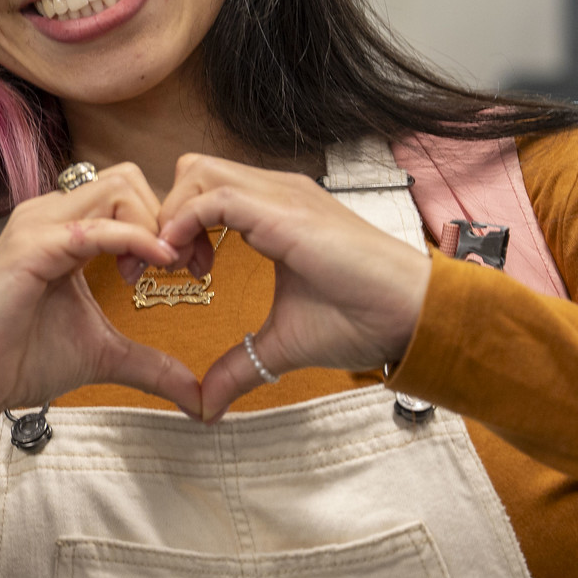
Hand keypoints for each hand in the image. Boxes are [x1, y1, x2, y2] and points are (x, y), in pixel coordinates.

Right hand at [0, 163, 204, 437]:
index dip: (167, 224)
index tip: (186, 269)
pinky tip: (156, 263)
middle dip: (168, 217)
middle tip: (178, 267)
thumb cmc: (20, 360)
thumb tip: (198, 396)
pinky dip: (134, 240)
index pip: (129, 193)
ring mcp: (37, 225)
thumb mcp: (103, 354)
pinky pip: (95, 228)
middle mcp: (50, 215)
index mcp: (66, 228)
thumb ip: (151, 363)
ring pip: (118, 186)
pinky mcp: (30, 248)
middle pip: (129, 178)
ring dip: (153, 225)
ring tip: (157, 270)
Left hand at [154, 155, 431, 421]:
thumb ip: (239, 366)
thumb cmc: (362, 321)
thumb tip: (206, 406)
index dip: (174, 225)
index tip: (167, 273)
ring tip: (178, 267)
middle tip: (163, 267)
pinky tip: (188, 265)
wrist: (414, 316)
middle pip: (192, 171)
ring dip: (172, 215)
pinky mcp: (286, 211)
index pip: (203, 191)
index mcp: (273, 211)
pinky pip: (216, 196)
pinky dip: (186, 222)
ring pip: (197, 172)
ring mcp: (282, 195)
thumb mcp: (282, 345)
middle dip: (164, 212)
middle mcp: (275, 193)